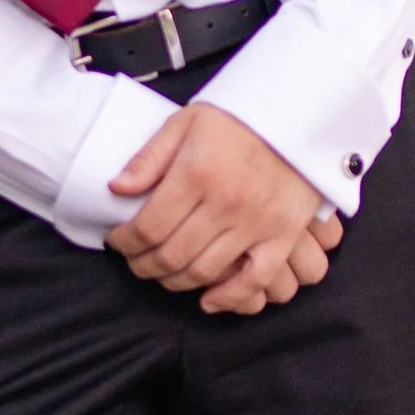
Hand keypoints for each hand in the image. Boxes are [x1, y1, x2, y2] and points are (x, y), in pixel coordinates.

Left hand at [105, 101, 344, 315]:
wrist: (298, 114)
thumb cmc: (237, 118)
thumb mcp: (186, 122)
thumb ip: (149, 157)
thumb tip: (116, 188)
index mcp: (196, 173)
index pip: (148, 227)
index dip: (125, 242)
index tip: (117, 241)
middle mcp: (225, 202)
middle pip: (171, 255)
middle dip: (143, 265)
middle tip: (135, 261)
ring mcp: (256, 222)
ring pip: (204, 271)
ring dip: (174, 281)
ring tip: (162, 273)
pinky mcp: (283, 234)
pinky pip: (255, 279)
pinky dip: (229, 297)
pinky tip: (208, 301)